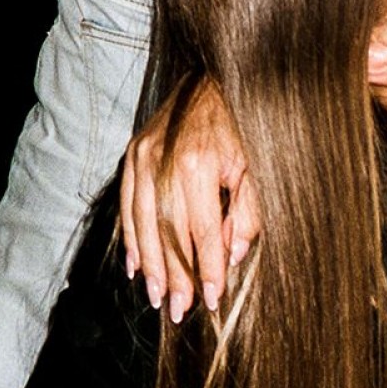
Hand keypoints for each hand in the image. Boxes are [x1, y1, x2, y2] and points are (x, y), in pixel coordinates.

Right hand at [120, 81, 260, 321]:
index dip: (206, 268)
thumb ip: (248, 212)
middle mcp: (164, 160)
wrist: (217, 76)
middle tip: (177, 311)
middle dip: (173, 276)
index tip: (211, 300)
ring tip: (155, 297)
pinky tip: (136, 266)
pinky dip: (131, 238)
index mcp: (200, 164)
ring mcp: (143, 155)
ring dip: (149, 265)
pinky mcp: (133, 152)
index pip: (202, 231)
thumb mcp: (259, 165)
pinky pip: (127, 204)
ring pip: (141, 222)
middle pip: (166, 232)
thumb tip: (232, 256)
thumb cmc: (246, 124)